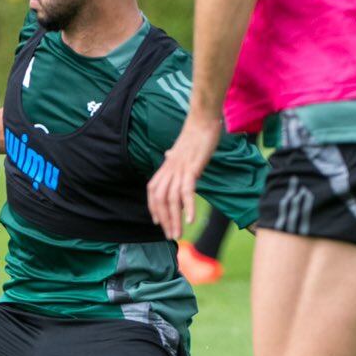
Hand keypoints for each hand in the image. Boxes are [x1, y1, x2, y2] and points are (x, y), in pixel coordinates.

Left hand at [146, 115, 220, 239]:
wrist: (203, 120)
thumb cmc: (195, 134)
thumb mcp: (181, 148)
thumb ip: (174, 155)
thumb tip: (168, 154)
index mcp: (166, 166)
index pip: (153, 192)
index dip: (153, 208)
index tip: (158, 223)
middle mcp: (169, 169)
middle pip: (160, 199)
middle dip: (164, 220)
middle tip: (171, 236)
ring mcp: (179, 169)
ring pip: (172, 199)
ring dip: (174, 219)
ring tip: (178, 233)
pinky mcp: (192, 168)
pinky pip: (187, 190)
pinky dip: (188, 206)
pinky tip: (190, 219)